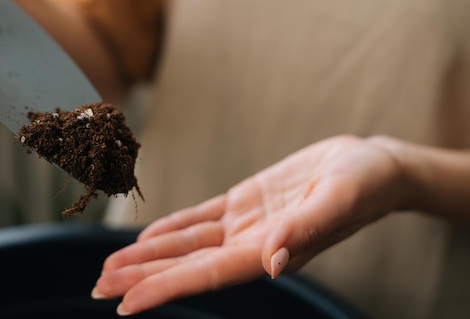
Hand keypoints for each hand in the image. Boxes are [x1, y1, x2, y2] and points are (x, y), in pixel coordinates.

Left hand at [92, 135, 409, 315]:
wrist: (370, 165)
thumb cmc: (363, 185)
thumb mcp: (338, 201)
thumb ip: (304, 231)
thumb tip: (272, 264)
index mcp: (269, 249)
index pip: (206, 275)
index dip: (164, 288)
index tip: (126, 303)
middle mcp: (250, 243)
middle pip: (186, 263)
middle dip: (142, 275)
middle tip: (98, 287)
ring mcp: (246, 222)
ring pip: (187, 241)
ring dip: (148, 253)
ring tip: (111, 265)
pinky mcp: (246, 200)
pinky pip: (201, 216)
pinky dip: (173, 227)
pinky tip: (148, 236)